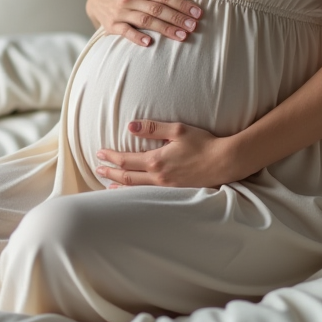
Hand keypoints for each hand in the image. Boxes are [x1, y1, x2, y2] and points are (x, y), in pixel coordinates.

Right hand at [86, 0, 202, 46]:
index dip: (181, 4)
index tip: (197, 12)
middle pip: (157, 9)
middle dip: (177, 18)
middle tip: (193, 26)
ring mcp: (121, 12)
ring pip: (145, 21)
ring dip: (164, 29)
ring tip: (181, 36)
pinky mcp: (112, 25)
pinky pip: (125, 32)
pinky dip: (136, 37)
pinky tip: (149, 43)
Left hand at [95, 120, 246, 188]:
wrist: (224, 162)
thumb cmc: (203, 143)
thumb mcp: (178, 129)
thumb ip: (153, 128)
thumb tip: (130, 126)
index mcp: (156, 160)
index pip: (126, 160)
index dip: (111, 157)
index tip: (100, 153)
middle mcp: (158, 177)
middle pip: (127, 178)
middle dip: (110, 173)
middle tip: (97, 169)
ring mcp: (167, 187)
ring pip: (136, 189)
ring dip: (120, 187)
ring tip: (107, 185)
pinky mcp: (175, 192)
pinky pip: (149, 195)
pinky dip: (135, 194)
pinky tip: (133, 194)